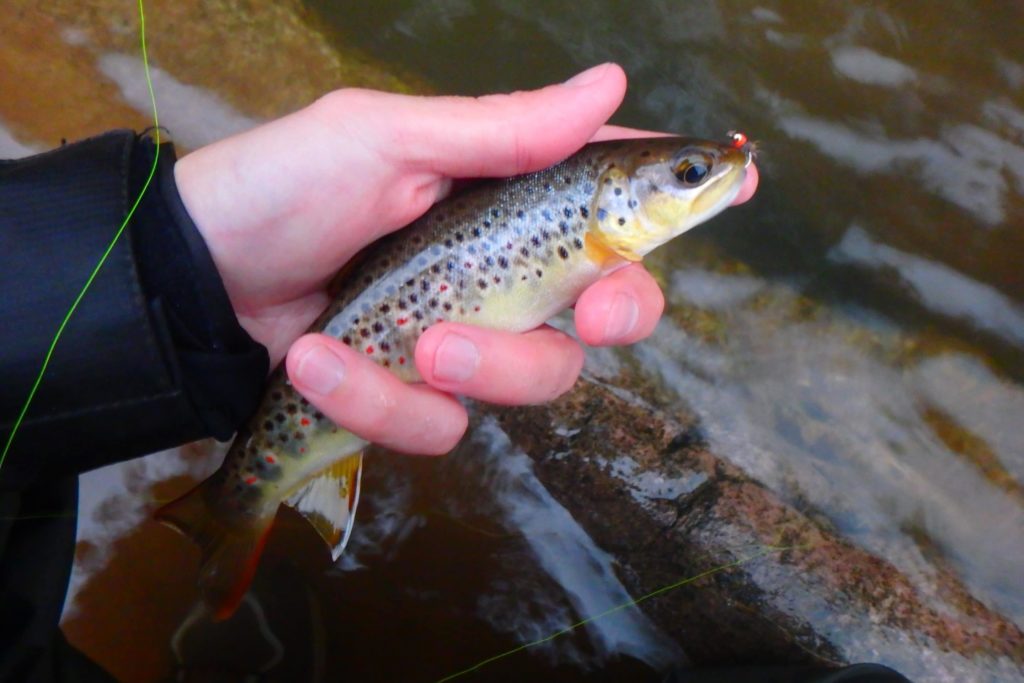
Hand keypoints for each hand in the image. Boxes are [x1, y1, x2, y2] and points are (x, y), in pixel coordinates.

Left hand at [174, 63, 757, 454]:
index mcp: (508, 196)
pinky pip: (441, 426)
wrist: (195, 283)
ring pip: (536, 380)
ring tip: (407, 338)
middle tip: (593, 314)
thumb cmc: (282, 187)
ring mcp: (467, 339)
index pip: (615, 190)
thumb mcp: (387, 140)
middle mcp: (505, 270)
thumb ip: (502, 130)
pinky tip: (319, 363)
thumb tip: (612, 82)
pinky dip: (379, 398)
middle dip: (618, 316)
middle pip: (614, 309)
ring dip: (477, 365)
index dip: (684, 193)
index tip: (741, 184)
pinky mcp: (419, 397)